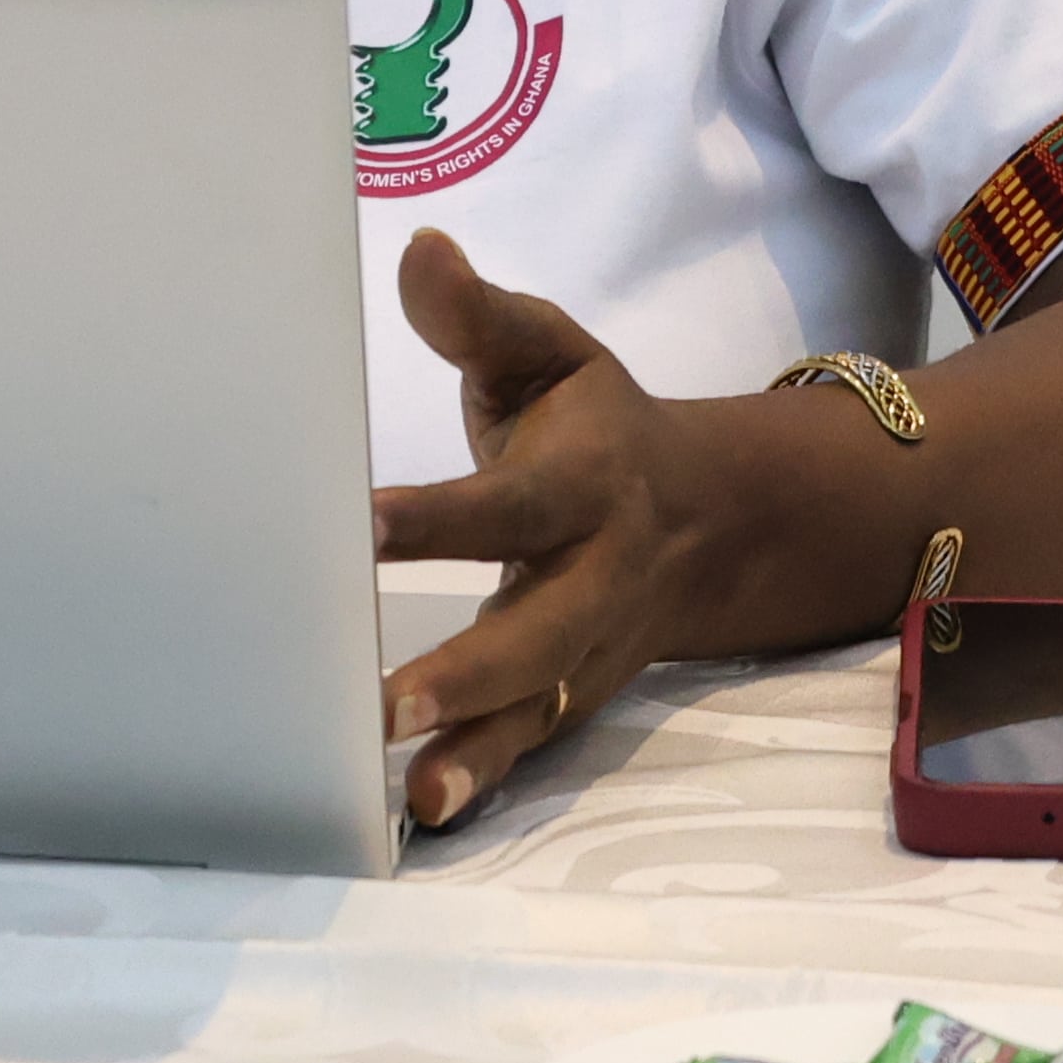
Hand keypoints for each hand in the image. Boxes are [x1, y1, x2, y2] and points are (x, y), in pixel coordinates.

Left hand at [366, 229, 702, 831]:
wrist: (702, 513)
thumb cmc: (590, 423)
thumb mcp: (550, 352)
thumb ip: (481, 317)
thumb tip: (421, 251)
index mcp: (585, 481)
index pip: (511, 503)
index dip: (439, 516)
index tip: (360, 525)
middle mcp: (596, 573)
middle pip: (541, 629)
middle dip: (470, 668)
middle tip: (384, 699)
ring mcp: (588, 646)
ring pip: (538, 704)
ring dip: (476, 745)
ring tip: (412, 786)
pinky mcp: (571, 694)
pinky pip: (532, 743)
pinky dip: (485, 775)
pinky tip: (425, 810)